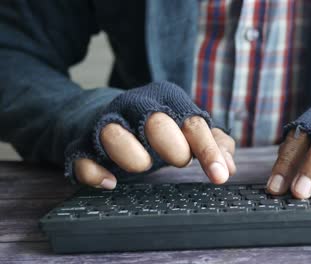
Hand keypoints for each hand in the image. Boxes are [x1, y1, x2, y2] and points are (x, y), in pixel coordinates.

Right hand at [65, 82, 235, 188]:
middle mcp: (136, 106)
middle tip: (179, 162)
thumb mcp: (187, 130)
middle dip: (171, 145)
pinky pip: (83, 158)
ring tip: (143, 167)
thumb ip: (213, 144)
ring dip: (131, 155)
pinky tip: (110, 182)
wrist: (108, 116)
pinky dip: (95, 172)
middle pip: (155, 120)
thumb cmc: (157, 128)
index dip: (208, 151)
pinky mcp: (82, 142)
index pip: (193, 123)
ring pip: (113, 133)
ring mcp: (107, 122)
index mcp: (168, 100)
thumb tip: (229, 167)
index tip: (220, 176)